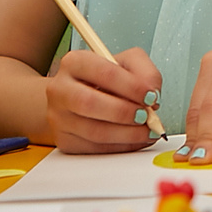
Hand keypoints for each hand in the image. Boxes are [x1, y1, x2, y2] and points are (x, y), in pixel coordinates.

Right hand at [44, 47, 164, 153]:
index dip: (132, 87)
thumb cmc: (106, 80)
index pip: (104, 73)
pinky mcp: (64, 141)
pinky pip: (95, 148)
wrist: (78, 98)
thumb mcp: (128, 64)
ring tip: (147, 131)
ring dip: (127, 134)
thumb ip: (145, 73)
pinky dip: (121, 146)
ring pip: (94, 131)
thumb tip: (152, 94)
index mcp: (75, 62)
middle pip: (90, 103)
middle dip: (124, 113)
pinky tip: (135, 139)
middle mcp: (60, 89)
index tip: (151, 96)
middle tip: (146, 116)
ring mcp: (58, 117)